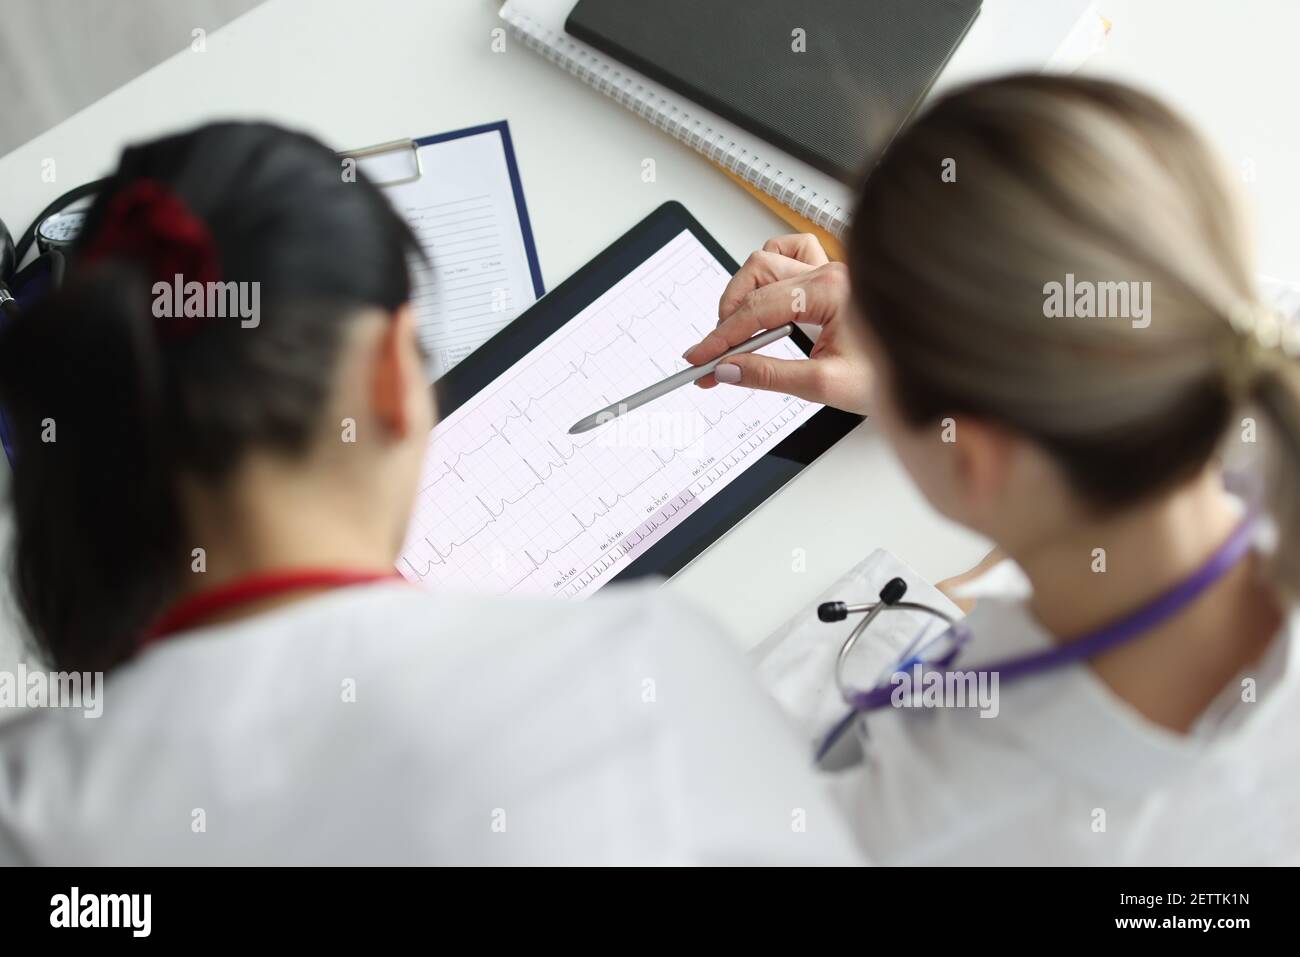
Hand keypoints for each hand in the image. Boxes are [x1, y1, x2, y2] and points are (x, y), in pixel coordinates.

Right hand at [682, 234, 872, 413]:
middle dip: (727, 316)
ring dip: (744, 289)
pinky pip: (790, 251)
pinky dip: (769, 268)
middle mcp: (830, 272)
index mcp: (831, 292)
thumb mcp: (825, 385)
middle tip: (715, 353)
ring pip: (768, 257)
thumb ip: (770, 376)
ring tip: (737, 328)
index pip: (758, 309)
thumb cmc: (889, 375)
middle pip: (755, 276)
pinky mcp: (830, 275)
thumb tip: (729, 369)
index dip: (722, 336)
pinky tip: (765, 295)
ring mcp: (830, 269)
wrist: (926, 374)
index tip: (700, 358)